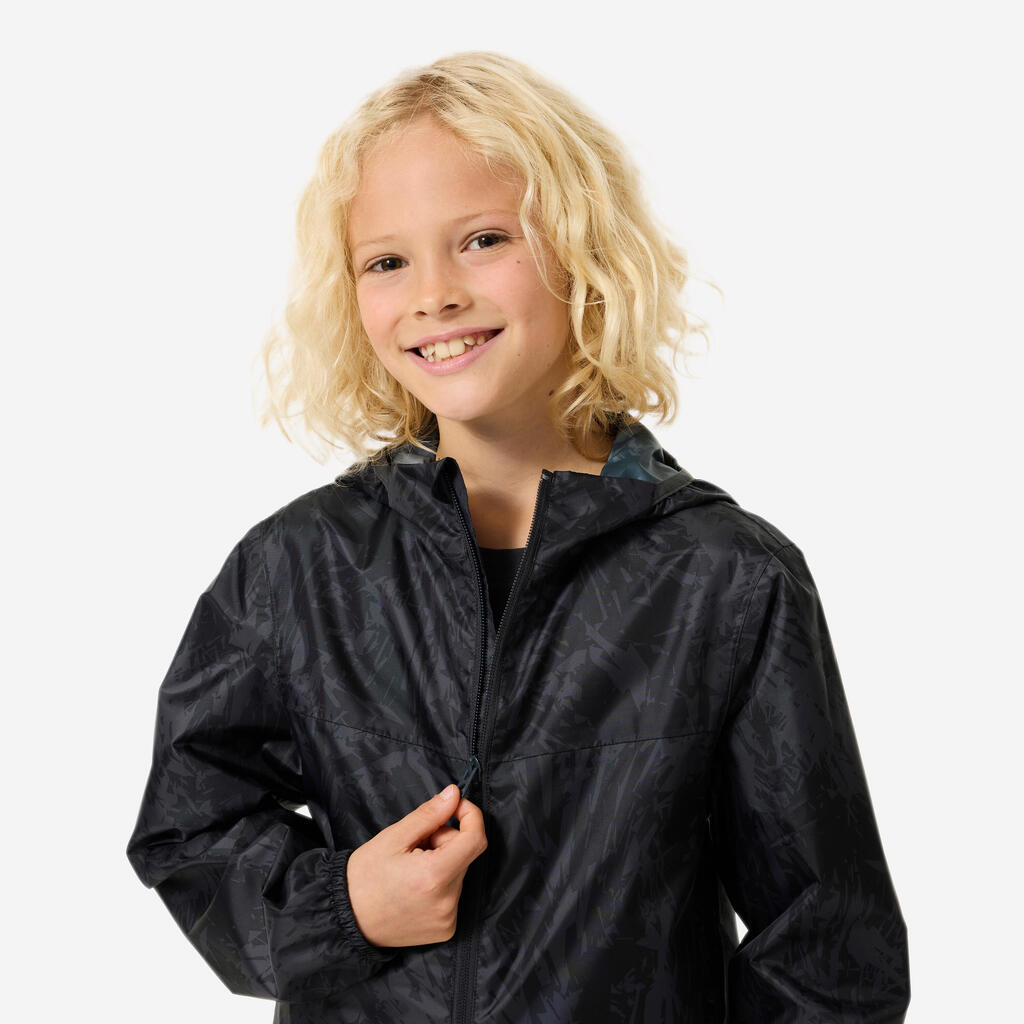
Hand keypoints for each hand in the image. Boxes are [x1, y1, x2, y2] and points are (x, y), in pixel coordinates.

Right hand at [346, 783, 487, 946]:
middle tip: (416, 844)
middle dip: (445, 840)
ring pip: (459, 873)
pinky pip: (453, 894)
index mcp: (434, 875)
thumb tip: (454, 794)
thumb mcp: (394, 836)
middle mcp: (446, 901)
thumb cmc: (365, 876)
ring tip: (411, 868)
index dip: (471, 816)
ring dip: (442, 862)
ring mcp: (448, 919)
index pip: (475, 839)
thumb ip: (429, 814)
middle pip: (465, 854)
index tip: (456, 806)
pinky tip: (416, 887)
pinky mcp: (446, 929)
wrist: (346, 918)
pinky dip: (440, 883)